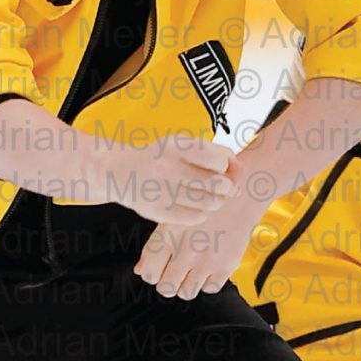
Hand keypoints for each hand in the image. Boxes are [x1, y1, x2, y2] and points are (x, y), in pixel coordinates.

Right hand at [101, 132, 234, 224]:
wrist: (119, 170)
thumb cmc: (160, 156)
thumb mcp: (183, 143)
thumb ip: (215, 152)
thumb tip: (241, 170)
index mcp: (176, 145)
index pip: (219, 161)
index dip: (226, 168)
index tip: (221, 169)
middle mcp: (167, 167)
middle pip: (218, 185)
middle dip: (226, 188)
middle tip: (221, 188)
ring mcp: (162, 190)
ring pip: (210, 204)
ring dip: (216, 202)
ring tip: (210, 197)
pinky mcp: (158, 212)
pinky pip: (195, 218)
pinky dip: (202, 214)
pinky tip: (195, 207)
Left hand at [134, 168, 262, 298]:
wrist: (240, 192)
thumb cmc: (202, 201)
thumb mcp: (173, 217)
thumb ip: (155, 245)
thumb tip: (139, 271)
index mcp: (168, 236)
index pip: (149, 275)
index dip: (152, 274)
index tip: (159, 268)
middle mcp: (186, 250)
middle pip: (166, 288)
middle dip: (168, 282)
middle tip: (175, 272)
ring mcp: (207, 259)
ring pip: (186, 292)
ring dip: (187, 284)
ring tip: (192, 269)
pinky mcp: (227, 264)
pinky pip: (210, 288)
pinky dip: (208, 281)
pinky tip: (209, 266)